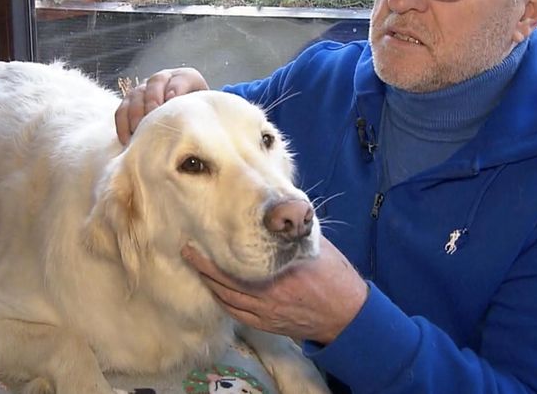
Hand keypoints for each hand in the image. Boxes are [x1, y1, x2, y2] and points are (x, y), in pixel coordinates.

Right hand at [114, 68, 208, 143]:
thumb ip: (197, 112)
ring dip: (136, 113)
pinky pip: (122, 110)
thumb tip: (184, 122)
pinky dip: (122, 124)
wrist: (184, 119)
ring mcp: (145, 89)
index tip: (171, 101)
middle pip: (155, 83)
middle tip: (153, 118)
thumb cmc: (195, 117)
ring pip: (135, 95)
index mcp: (185, 77)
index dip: (176, 89)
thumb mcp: (201, 111)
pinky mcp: (131, 102)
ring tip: (139, 131)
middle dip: (153, 100)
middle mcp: (163, 79)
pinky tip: (127, 140)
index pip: (180, 80)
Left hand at [182, 238, 367, 343]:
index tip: (200, 238)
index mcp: (278, 272)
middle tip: (188, 251)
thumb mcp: (315, 246)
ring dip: (209, 283)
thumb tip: (278, 212)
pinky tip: (215, 291)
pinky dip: (222, 301)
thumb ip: (293, 232)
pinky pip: (236, 314)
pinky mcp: (267, 325)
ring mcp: (265, 312)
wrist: (348, 315)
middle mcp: (267, 294)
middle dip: (203, 266)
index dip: (215, 253)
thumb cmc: (334, 277)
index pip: (237, 262)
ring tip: (197, 268)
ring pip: (227, 299)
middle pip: (225, 281)